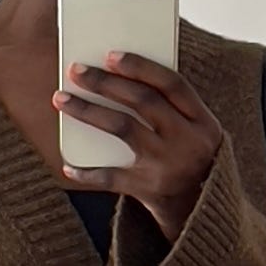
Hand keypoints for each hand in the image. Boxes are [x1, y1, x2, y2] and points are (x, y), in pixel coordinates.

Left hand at [53, 49, 223, 243]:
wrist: (204, 211)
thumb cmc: (191, 159)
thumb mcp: (196, 131)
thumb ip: (171, 106)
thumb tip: (118, 75)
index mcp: (203, 121)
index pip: (172, 84)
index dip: (141, 67)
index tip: (110, 55)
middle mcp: (187, 140)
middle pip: (143, 101)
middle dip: (105, 82)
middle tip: (75, 71)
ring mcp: (168, 166)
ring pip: (123, 128)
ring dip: (88, 111)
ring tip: (61, 99)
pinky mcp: (149, 190)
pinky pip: (112, 178)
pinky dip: (88, 172)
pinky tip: (67, 165)